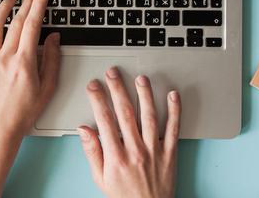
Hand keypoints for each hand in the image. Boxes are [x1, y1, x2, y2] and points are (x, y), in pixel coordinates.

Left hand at [0, 0, 60, 137]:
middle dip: (27, 1)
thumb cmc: (23, 113)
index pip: (33, 25)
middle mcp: (5, 58)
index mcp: (24, 63)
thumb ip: (51, 60)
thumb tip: (53, 37)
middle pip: (17, 22)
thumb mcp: (47, 89)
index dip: (39, 4)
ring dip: (3, 8)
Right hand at [77, 67, 180, 197]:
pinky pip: (173, 128)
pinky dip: (174, 111)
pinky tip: (172, 96)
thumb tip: (84, 130)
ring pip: (149, 116)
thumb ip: (92, 152)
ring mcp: (154, 150)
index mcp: (116, 157)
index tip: (94, 86)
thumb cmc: (124, 196)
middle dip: (118, 89)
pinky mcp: (170, 152)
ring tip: (140, 78)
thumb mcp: (100, 178)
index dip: (98, 99)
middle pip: (125, 112)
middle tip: (113, 73)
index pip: (104, 120)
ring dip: (145, 94)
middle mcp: (136, 150)